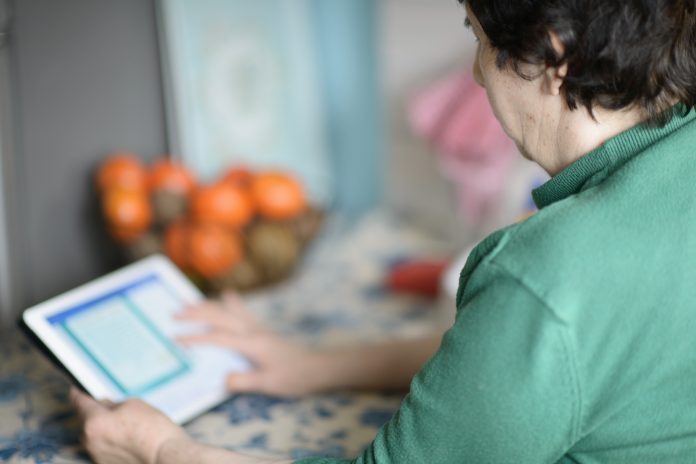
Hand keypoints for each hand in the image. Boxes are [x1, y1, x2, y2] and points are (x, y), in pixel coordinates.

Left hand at [70, 387, 189, 463]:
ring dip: (104, 429)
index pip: (79, 403)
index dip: (78, 394)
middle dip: (95, 413)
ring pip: (94, 436)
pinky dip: (110, 442)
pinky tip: (128, 440)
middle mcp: (89, 441)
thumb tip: (104, 407)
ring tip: (126, 427)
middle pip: (86, 421)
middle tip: (113, 409)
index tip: (76, 390)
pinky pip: (102, 448)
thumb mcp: (133, 405)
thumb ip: (113, 404)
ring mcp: (96, 456)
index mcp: (93, 422)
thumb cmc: (152, 429)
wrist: (164, 456)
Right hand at [176, 292, 327, 396]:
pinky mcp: (261, 330)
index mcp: (252, 344)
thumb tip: (222, 380)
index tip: (176, 340)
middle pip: (220, 317)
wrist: (316, 367)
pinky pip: (242, 312)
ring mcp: (257, 328)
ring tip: (190, 303)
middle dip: (196, 314)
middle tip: (174, 314)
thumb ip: (245, 381)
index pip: (218, 337)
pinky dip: (231, 304)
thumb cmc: (293, 377)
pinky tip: (227, 296)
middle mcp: (253, 331)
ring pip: (229, 311)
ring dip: (209, 306)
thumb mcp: (268, 384)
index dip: (196, 338)